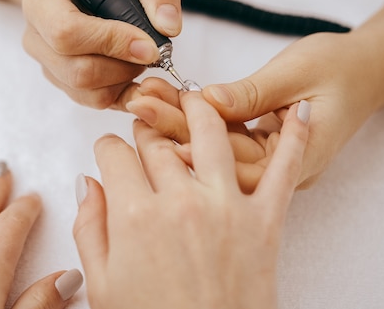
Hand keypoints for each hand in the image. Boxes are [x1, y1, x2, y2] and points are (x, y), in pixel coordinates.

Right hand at [20, 0, 181, 108]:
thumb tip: (167, 26)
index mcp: (42, 1)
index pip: (66, 32)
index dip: (111, 42)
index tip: (148, 45)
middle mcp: (37, 37)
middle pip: (77, 70)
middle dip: (123, 67)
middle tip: (150, 52)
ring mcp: (48, 65)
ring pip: (86, 91)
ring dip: (123, 80)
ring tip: (138, 57)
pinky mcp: (64, 84)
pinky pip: (93, 101)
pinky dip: (121, 92)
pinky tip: (133, 71)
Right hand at [73, 92, 309, 308]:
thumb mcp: (102, 285)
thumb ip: (89, 227)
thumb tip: (87, 182)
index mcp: (133, 216)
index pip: (113, 155)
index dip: (106, 147)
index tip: (109, 150)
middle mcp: (178, 202)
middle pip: (156, 142)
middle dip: (146, 129)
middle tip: (146, 128)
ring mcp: (225, 207)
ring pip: (210, 134)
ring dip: (200, 108)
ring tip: (194, 98)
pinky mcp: (265, 222)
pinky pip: (284, 170)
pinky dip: (293, 137)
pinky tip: (295, 109)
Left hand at [125, 32, 379, 188]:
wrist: (365, 68)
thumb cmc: (340, 69)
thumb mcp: (297, 75)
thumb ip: (252, 93)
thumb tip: (208, 101)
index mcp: (298, 161)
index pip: (238, 165)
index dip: (196, 150)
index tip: (158, 127)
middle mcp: (278, 167)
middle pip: (219, 155)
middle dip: (177, 127)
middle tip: (141, 103)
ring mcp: (266, 156)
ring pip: (215, 143)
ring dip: (180, 118)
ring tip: (145, 96)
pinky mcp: (256, 141)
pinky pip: (221, 131)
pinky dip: (196, 113)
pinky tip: (166, 98)